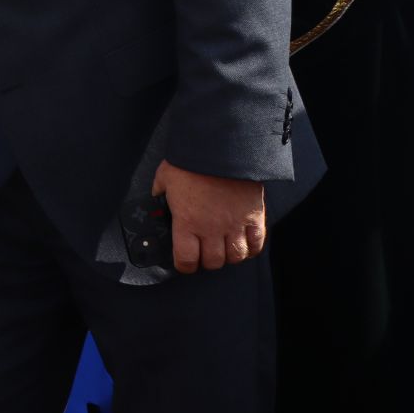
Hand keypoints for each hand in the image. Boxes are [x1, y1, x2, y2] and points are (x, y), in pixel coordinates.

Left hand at [151, 159, 266, 273]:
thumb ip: (160, 192)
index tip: (184, 262)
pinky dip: (251, 249)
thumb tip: (157, 199)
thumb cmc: (191, 162)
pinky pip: (256, 244)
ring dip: (228, 256)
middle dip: (206, 260)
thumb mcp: (165, 177)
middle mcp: (211, 229)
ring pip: (235, 257)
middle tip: (203, 253)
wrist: (221, 147)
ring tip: (223, 248)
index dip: (184, 265)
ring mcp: (234, 225)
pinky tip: (244, 244)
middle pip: (212, 262)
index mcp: (186, 222)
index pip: (185, 260)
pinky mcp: (254, 217)